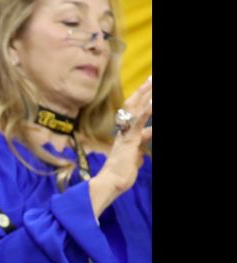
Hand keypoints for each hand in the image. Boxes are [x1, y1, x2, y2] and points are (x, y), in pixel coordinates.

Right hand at [89, 76, 151, 214]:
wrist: (110, 184)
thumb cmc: (119, 177)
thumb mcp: (131, 163)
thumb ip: (136, 155)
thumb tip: (140, 154)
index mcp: (124, 136)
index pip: (134, 116)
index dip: (141, 102)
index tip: (148, 91)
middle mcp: (123, 132)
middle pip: (133, 106)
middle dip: (143, 91)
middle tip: (151, 78)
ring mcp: (126, 134)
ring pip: (136, 109)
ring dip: (145, 94)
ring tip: (152, 81)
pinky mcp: (129, 139)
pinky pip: (138, 122)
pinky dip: (147, 110)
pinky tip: (153, 102)